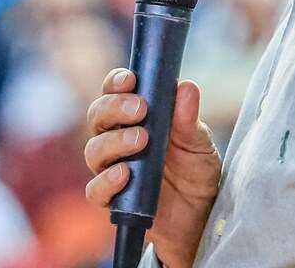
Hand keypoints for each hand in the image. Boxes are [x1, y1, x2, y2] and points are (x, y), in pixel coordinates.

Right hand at [84, 68, 220, 267]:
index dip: (116, 82)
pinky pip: (95, 190)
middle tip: (140, 109)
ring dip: (113, 142)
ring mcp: (112, 168)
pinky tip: (125, 174)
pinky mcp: (113, 199)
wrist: (199, 214)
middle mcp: (117, 139)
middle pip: (98, 116)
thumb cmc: (195, 170)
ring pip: (94, 150)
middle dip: (114, 108)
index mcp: (135, 117)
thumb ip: (189, 118)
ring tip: (141, 140)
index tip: (130, 79)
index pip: (114, 92)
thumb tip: (187, 87)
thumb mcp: (199, 143)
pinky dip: (106, 181)